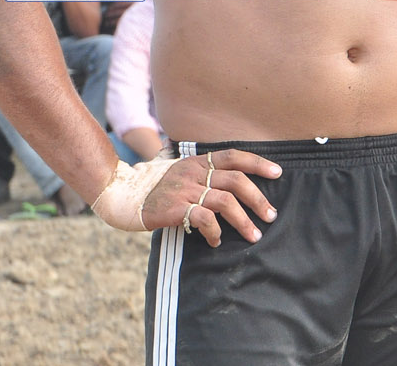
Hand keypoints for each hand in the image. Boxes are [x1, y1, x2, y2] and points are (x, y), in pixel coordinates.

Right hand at [133, 149, 281, 247]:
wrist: (119, 193)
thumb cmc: (150, 187)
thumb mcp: (176, 172)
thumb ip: (198, 175)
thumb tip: (227, 188)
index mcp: (196, 161)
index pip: (233, 156)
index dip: (258, 163)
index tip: (278, 173)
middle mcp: (193, 172)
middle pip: (236, 180)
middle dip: (258, 198)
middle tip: (271, 215)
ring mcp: (184, 189)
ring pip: (225, 201)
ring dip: (244, 220)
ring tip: (254, 234)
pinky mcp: (175, 208)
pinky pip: (204, 219)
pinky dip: (215, 232)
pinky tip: (216, 240)